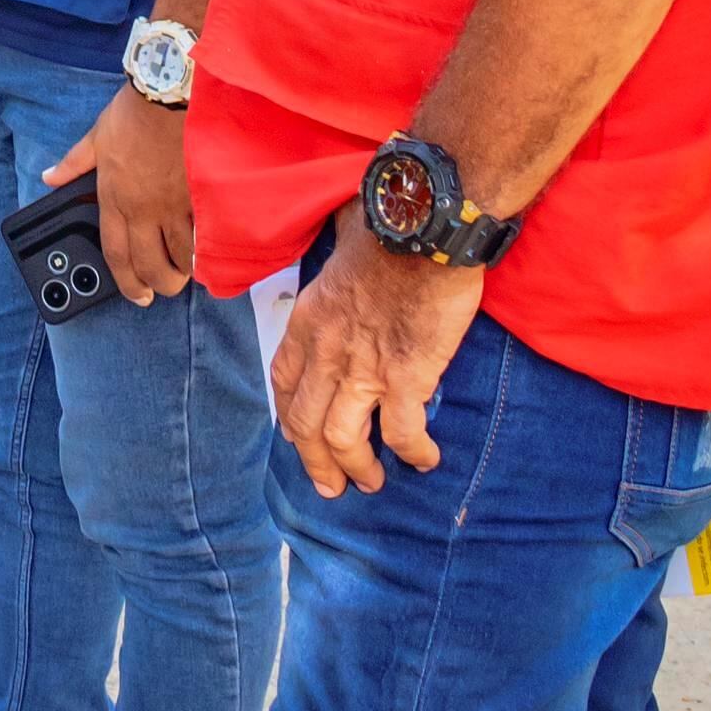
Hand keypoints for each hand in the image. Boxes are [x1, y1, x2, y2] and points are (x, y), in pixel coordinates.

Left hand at [40, 87, 193, 302]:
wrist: (169, 95)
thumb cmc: (132, 115)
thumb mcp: (96, 138)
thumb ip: (73, 164)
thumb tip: (49, 177)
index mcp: (114, 198)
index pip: (116, 253)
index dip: (125, 282)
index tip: (136, 295)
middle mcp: (143, 209)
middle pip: (150, 264)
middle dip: (158, 285)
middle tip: (163, 289)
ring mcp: (174, 206)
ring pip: (181, 255)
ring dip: (184, 270)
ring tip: (185, 273)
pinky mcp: (199, 197)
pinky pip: (203, 233)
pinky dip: (205, 247)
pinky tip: (207, 252)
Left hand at [270, 204, 488, 497]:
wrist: (421, 228)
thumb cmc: (386, 225)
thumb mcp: (342, 243)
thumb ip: (341, 256)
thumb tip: (352, 240)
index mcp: (308, 320)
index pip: (285, 379)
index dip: (288, 413)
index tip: (295, 434)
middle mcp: (326, 351)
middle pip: (305, 424)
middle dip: (315, 461)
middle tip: (330, 485)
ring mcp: (363, 369)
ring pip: (343, 439)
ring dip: (356, 468)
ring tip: (370, 483)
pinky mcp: (405, 378)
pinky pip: (402, 433)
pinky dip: (413, 453)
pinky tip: (425, 460)